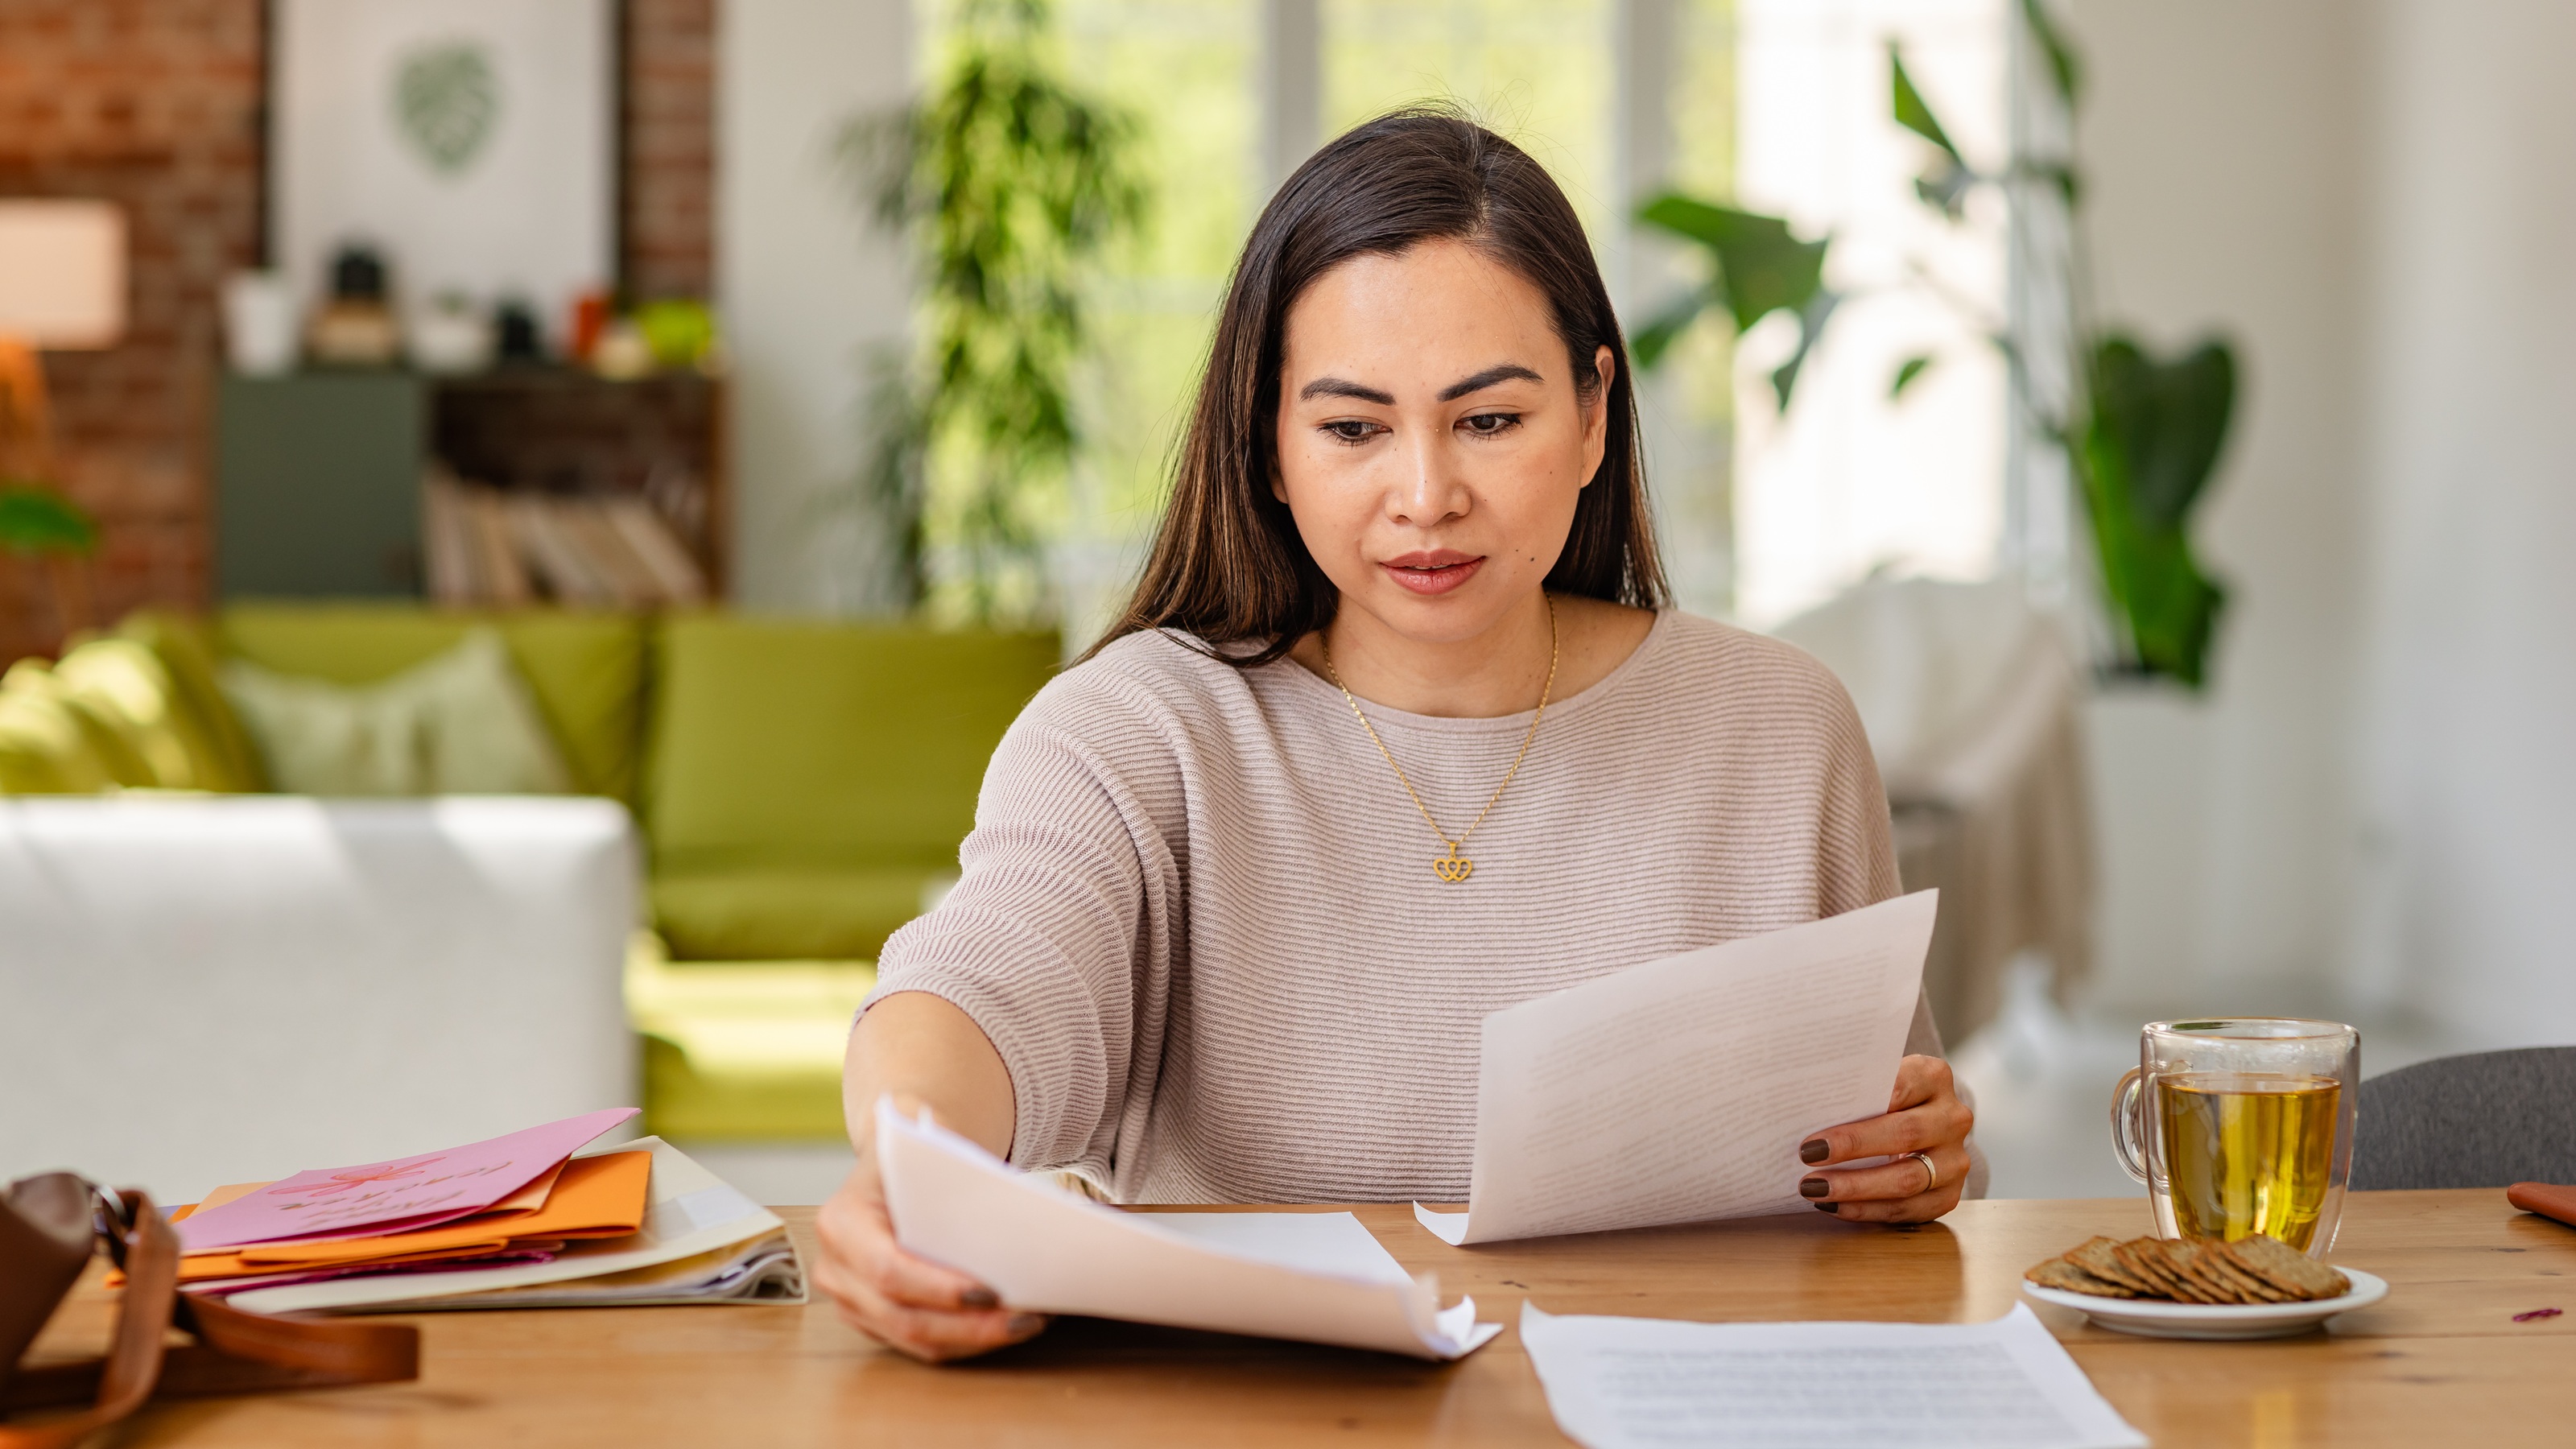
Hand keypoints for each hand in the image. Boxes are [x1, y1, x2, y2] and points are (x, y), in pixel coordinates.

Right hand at [812, 1137, 1048, 1361]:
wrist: (897, 1164)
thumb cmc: (917, 1158)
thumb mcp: (930, 1151)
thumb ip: (955, 1188)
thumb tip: (1009, 1228)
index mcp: (842, 1221)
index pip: (887, 1269)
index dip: (938, 1289)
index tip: (991, 1293)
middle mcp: (835, 1268)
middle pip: (902, 1317)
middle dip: (968, 1326)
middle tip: (1024, 1320)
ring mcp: (849, 1300)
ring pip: (913, 1339)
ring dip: (972, 1340)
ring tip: (1023, 1325)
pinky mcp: (870, 1319)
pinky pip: (918, 1344)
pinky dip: (963, 1341)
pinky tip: (1000, 1328)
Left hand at [1797, 1054, 1973, 1223]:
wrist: (1922, 1120)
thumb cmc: (1884, 1097)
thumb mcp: (1874, 1080)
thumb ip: (1852, 1087)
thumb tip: (1799, 1103)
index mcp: (1934, 1077)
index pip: (1897, 1090)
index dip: (1859, 1111)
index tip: (1815, 1133)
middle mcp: (1953, 1117)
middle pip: (1904, 1134)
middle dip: (1852, 1148)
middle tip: (1808, 1157)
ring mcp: (1956, 1159)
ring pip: (1908, 1179)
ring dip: (1856, 1188)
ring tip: (1815, 1189)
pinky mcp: (1949, 1194)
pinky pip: (1909, 1209)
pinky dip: (1868, 1210)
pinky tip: (1835, 1207)